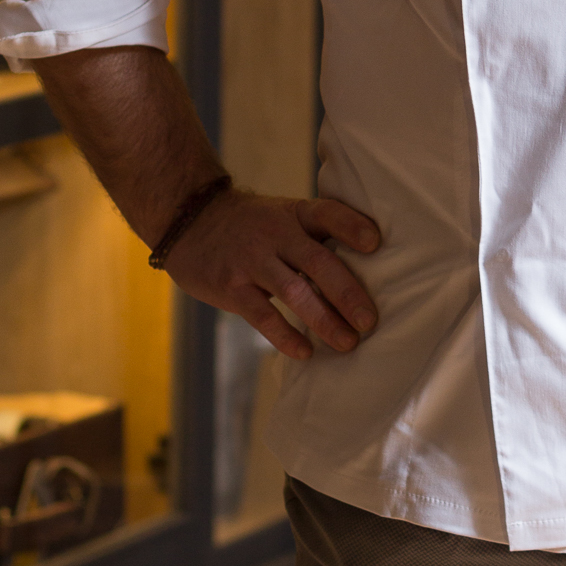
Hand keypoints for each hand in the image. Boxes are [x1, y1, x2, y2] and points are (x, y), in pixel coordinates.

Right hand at [164, 187, 380, 359]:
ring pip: (294, 292)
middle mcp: (276, 234)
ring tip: (348, 343)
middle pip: (318, 261)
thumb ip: (315, 236)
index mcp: (295, 213)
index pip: (327, 213)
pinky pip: (262, 315)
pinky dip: (285, 336)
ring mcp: (252, 261)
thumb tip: (368, 268)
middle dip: (347, 293)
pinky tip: (305, 353)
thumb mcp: (283, 215)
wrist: (189, 221)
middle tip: (370, 321)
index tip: (375, 243)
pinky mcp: (231, 287)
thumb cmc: (251, 225)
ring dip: (324, 320)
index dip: (352, 226)